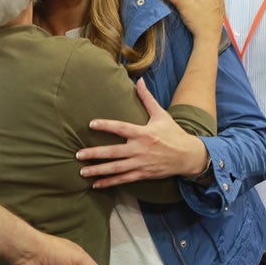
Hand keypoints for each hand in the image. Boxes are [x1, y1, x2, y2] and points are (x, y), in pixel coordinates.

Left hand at [76, 78, 208, 186]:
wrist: (187, 156)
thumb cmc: (172, 133)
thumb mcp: (161, 114)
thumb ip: (147, 99)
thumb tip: (139, 80)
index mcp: (143, 133)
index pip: (121, 128)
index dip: (106, 126)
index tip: (91, 124)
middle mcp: (140, 149)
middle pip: (113, 152)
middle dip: (95, 154)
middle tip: (78, 154)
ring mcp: (140, 164)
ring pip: (116, 168)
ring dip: (98, 170)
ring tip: (82, 171)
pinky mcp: (142, 174)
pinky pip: (123, 179)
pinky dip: (109, 182)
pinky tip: (96, 184)